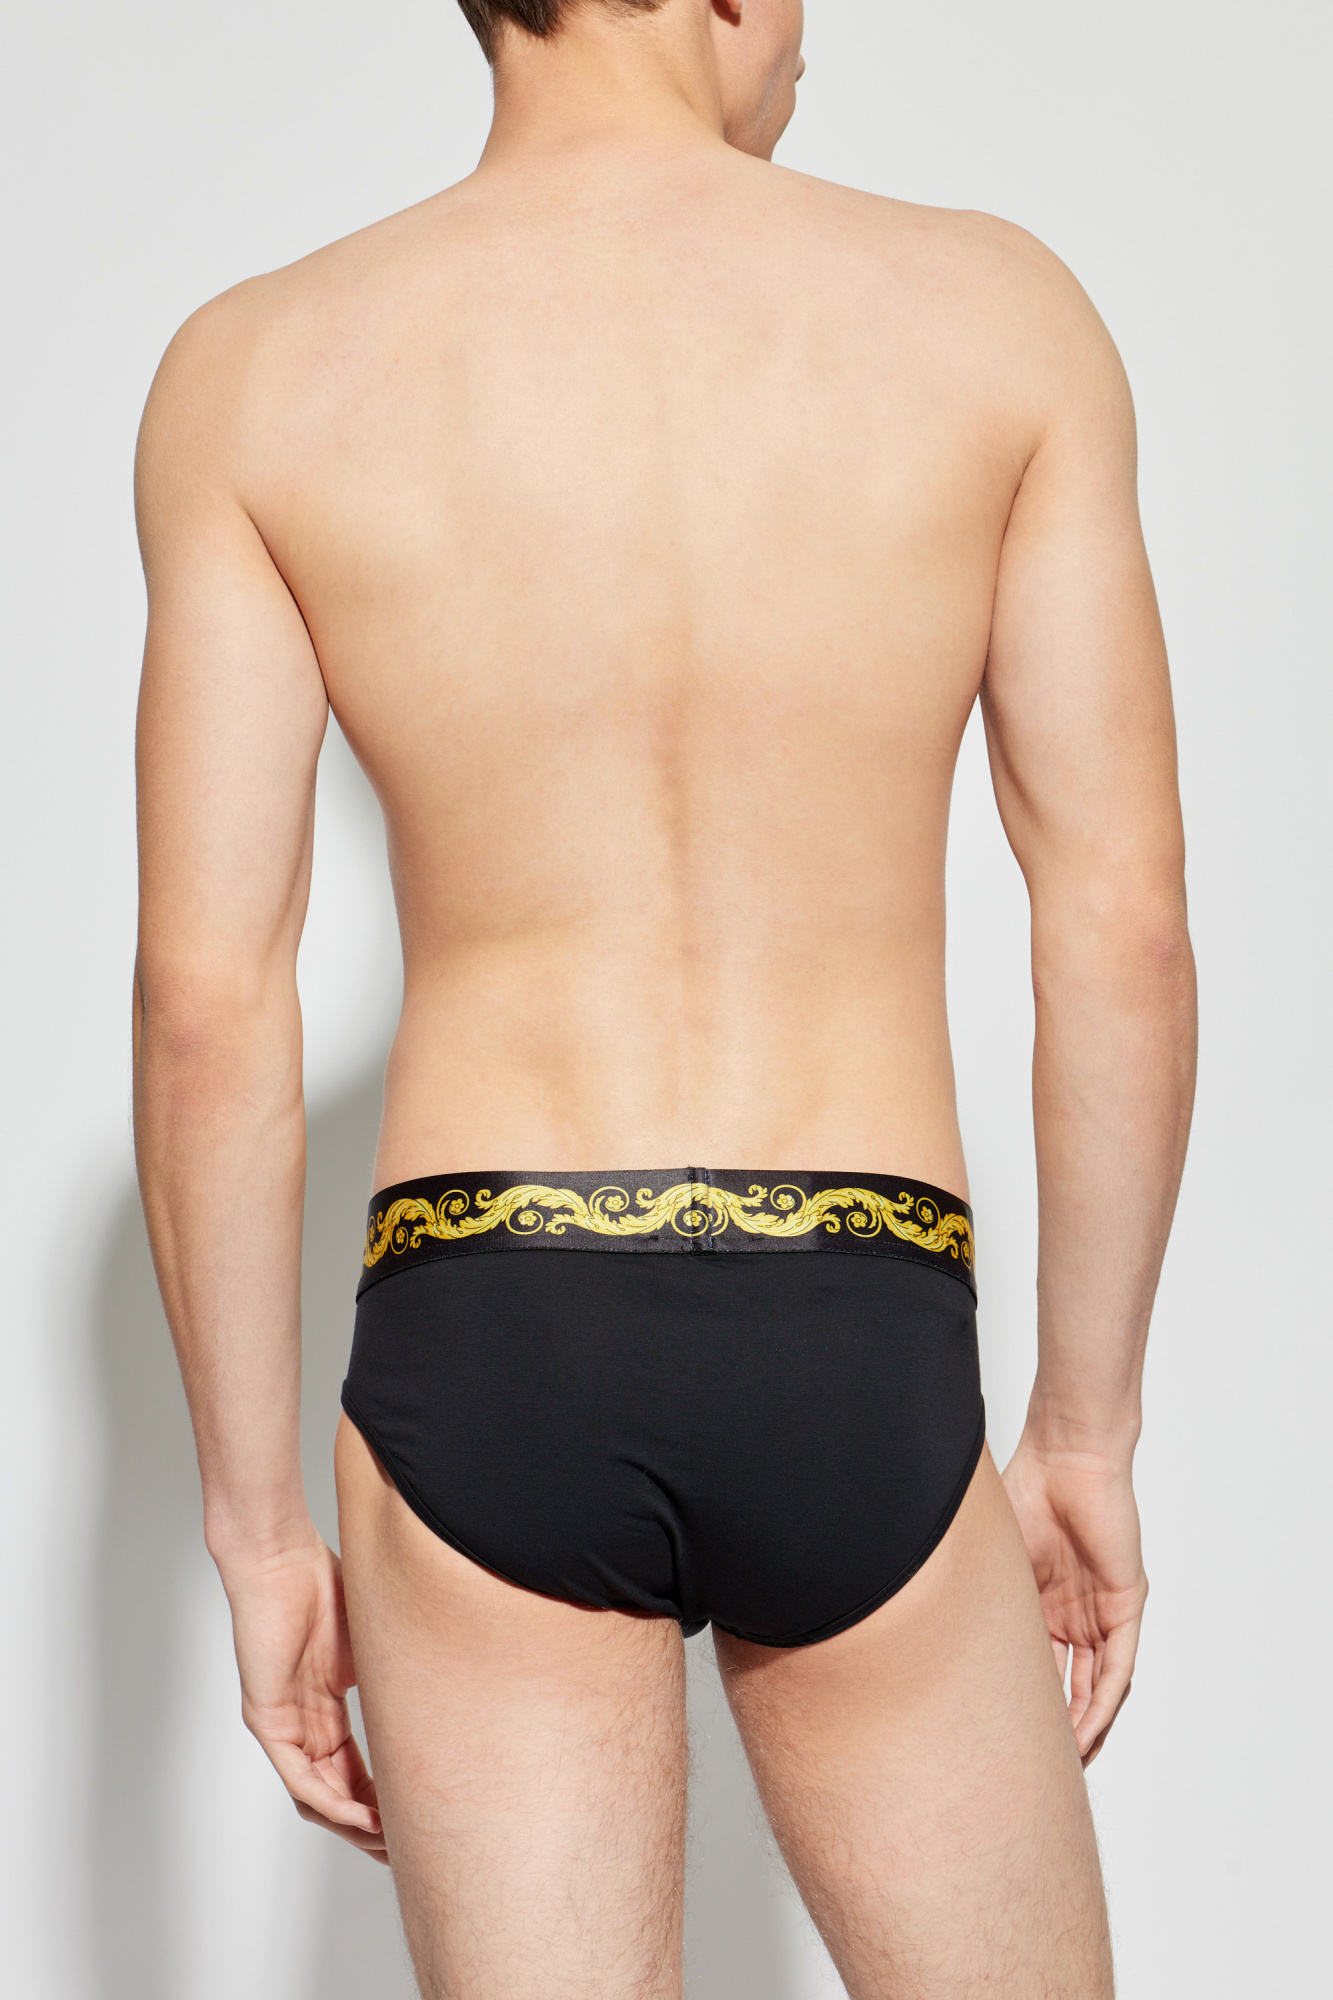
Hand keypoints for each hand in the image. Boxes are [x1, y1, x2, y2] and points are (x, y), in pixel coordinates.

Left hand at [219, 1535, 387, 1860]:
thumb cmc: (323, 1582)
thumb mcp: (375, 1638)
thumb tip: (451, 1668)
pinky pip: (299, 1778)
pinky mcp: (268, 1720)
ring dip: (353, 1823)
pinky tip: (361, 1816)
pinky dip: (331, 1802)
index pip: (354, 1769)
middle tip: (406, 1847)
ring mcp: (283, 1725)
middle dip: (372, 1824)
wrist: (279, 1557)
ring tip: (389, 1841)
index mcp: (324, 1708)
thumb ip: (398, 1668)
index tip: (416, 1814)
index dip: (384, 1796)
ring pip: (317, 1796)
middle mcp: (302, 1724)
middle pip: (337, 1792)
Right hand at [1001, 1438, 1147, 1766]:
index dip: (1026, 1705)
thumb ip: (975, 1595)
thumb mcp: (992, 1559)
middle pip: (1069, 1686)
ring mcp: (1100, 1611)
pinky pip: (1119, 1666)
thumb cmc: (1026, 1491)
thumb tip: (918, 1624)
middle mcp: (1073, 1613)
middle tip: (1040, 1767)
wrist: (1067, 1458)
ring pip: (1097, 1685)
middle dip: (1058, 1727)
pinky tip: (1090, 1731)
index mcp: (1040, 1604)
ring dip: (1086, 1725)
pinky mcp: (1124, 1605)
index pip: (1037, 1668)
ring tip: (1069, 1762)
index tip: (1003, 1740)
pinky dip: (1105, 1701)